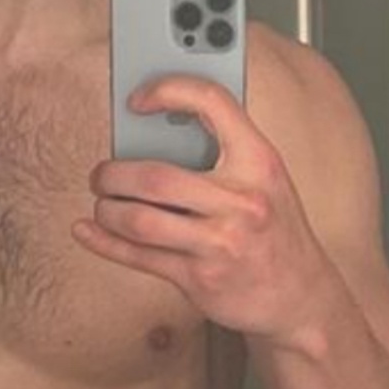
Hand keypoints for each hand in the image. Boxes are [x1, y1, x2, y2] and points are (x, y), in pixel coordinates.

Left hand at [72, 74, 338, 344]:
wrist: (301, 297)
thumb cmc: (275, 231)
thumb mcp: (266, 181)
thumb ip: (223, 154)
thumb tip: (153, 132)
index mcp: (260, 163)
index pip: (213, 104)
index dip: (169, 91)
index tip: (138, 100)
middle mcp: (242, 201)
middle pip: (156, 177)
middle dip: (114, 174)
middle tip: (102, 174)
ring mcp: (220, 243)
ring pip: (140, 221)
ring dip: (108, 210)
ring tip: (103, 204)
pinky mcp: (200, 279)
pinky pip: (139, 258)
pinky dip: (104, 242)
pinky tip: (87, 230)